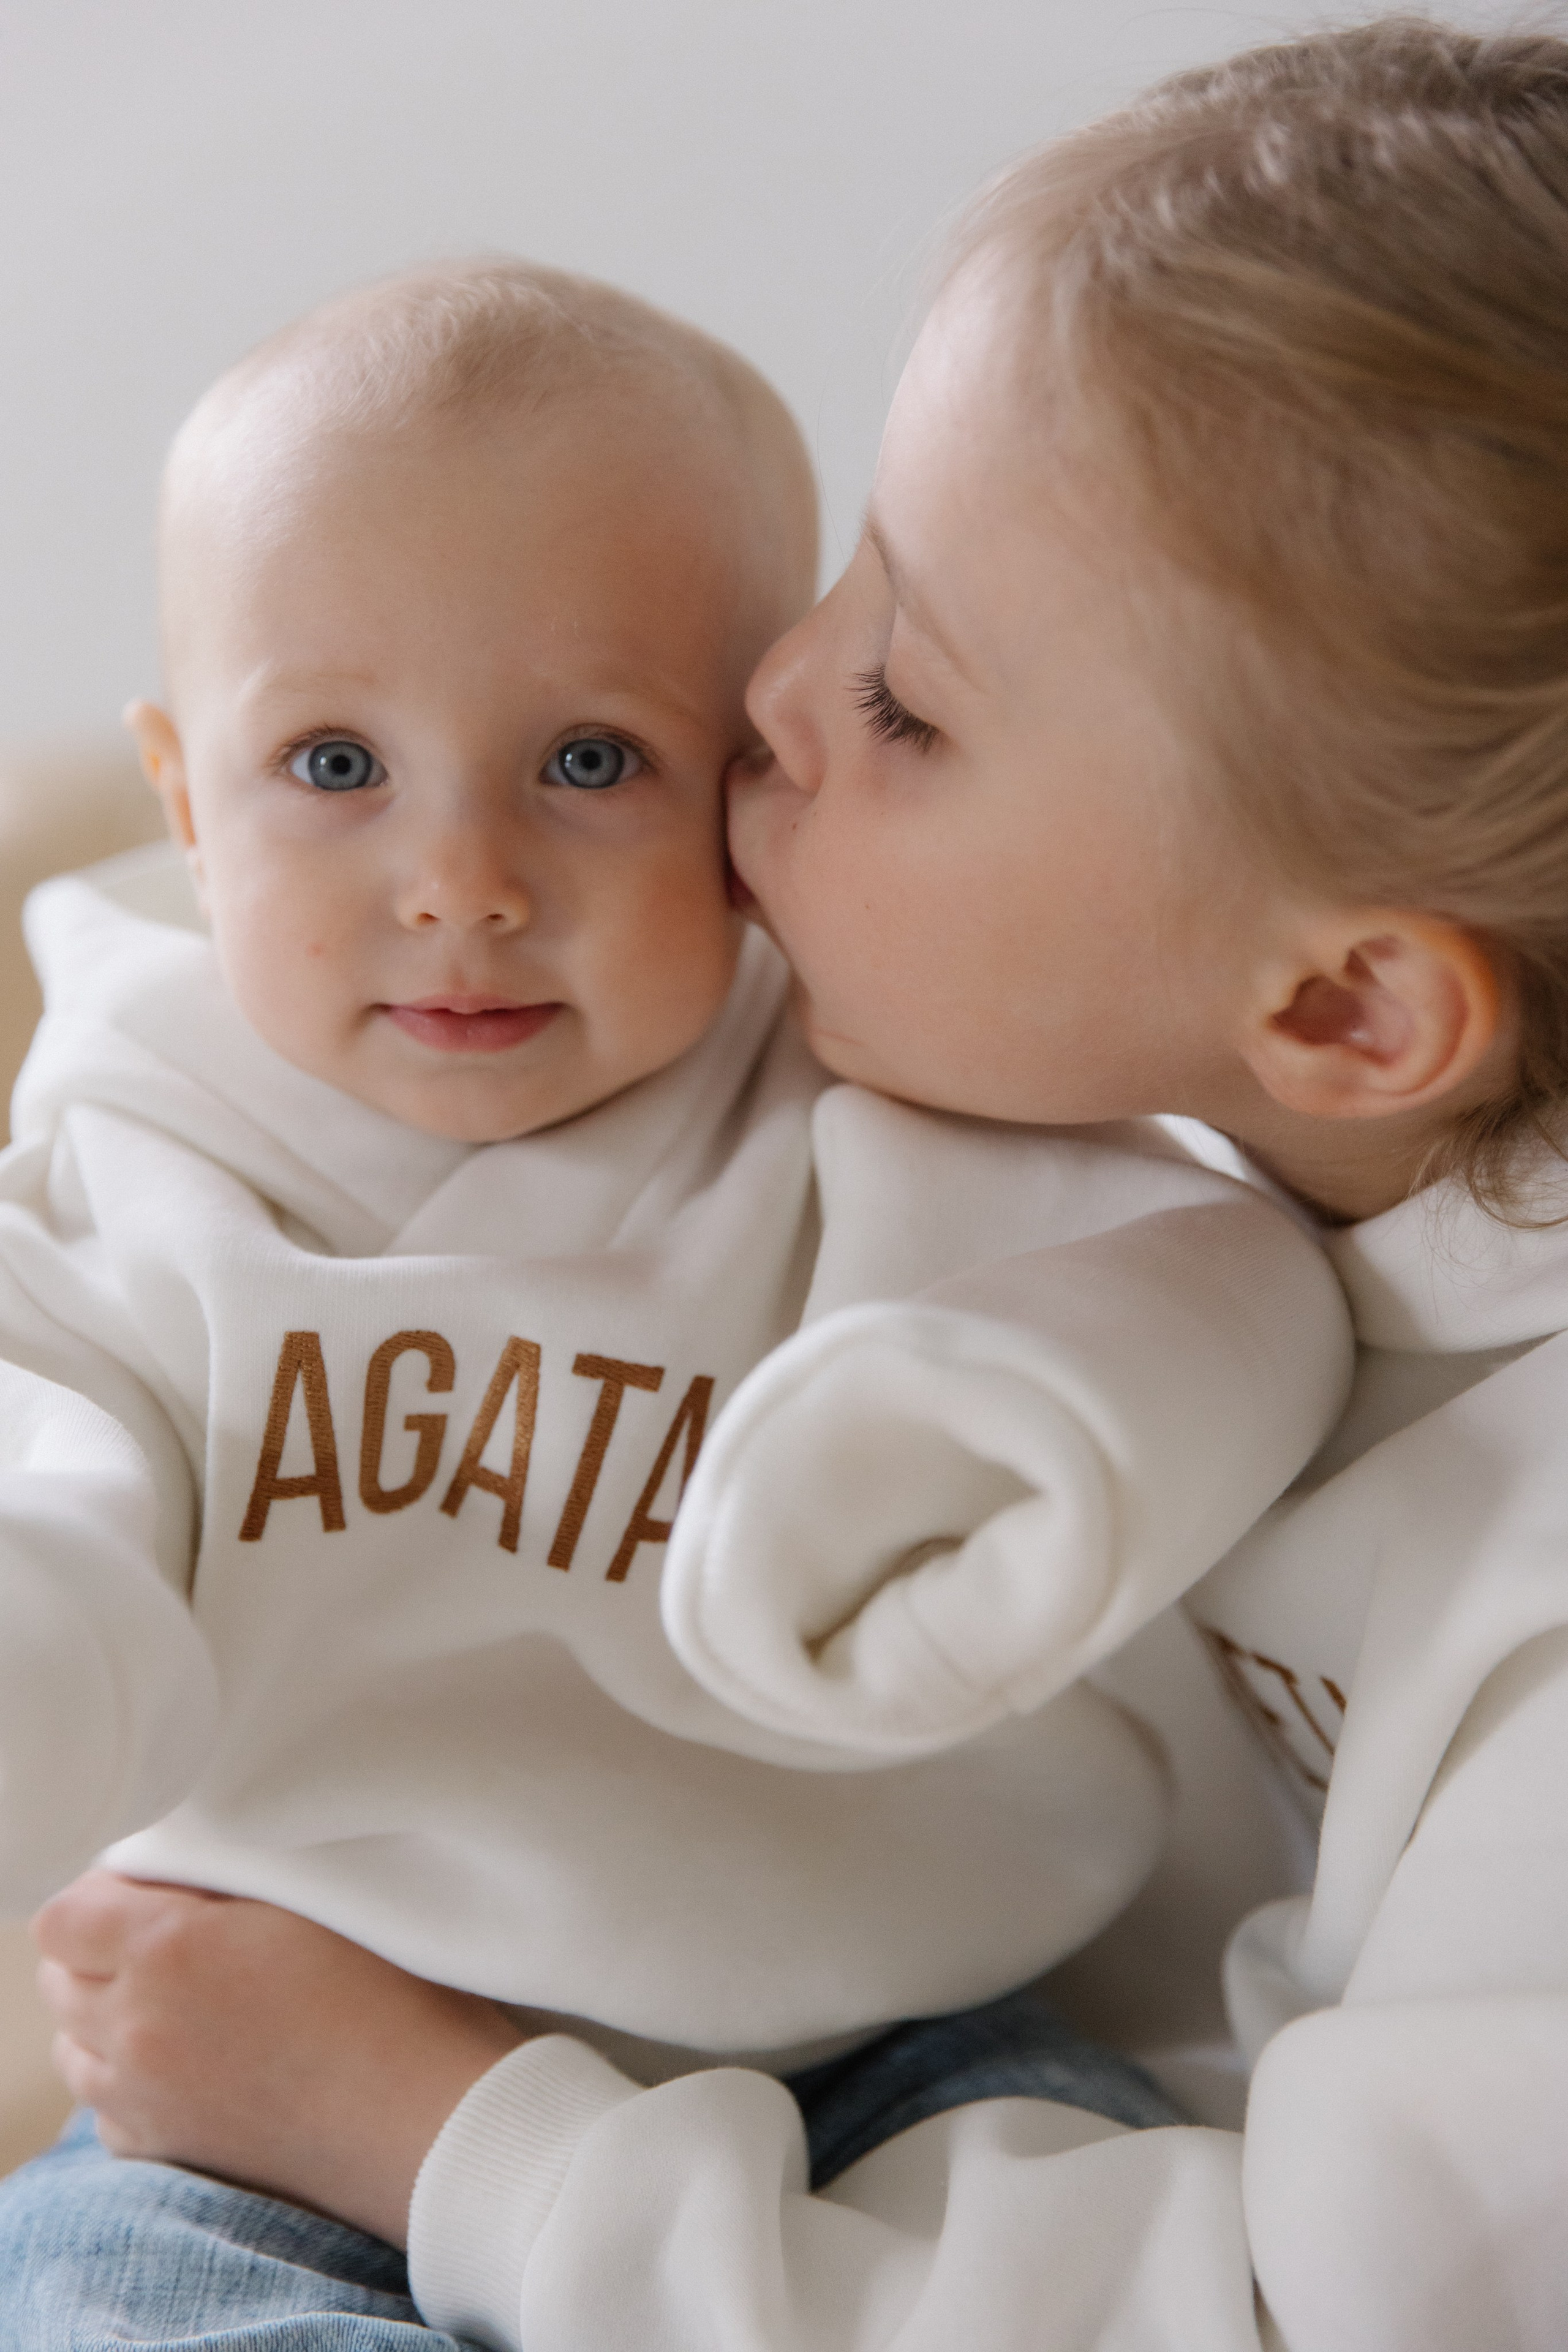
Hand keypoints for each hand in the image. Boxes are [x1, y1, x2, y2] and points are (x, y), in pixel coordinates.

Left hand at [33, 1871, 522, 2245]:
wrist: (431, 2121)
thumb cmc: (395, 1996)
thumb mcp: (315, 1900)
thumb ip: (225, 1877)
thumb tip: (173, 1865)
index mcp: (168, 1952)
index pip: (63, 1915)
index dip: (101, 1889)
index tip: (155, 1881)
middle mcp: (138, 2030)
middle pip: (60, 1978)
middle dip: (99, 1946)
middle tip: (172, 1929)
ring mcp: (145, 2100)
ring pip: (73, 2046)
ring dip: (105, 2012)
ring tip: (175, 1994)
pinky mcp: (168, 2152)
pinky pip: (106, 2108)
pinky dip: (126, 2079)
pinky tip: (185, 2059)